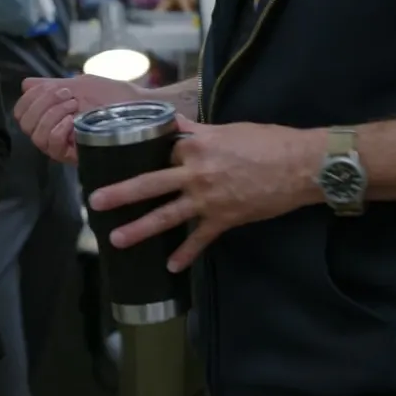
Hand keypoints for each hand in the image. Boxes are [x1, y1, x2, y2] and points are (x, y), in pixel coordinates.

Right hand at [15, 74, 142, 164]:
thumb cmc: (113, 95)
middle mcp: (53, 131)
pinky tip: (73, 121)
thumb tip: (26, 84)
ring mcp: (64, 145)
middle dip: (42, 103)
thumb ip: (53, 84)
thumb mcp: (81, 84)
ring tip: (74, 105)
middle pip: (24, 123)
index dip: (30, 99)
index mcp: (51, 114)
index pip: (21, 112)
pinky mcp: (75, 156)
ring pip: (36, 136)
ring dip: (52, 114)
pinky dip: (59, 129)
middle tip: (69, 95)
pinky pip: (53, 145)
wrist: (138, 106)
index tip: (55, 87)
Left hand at [89, 120, 322, 271]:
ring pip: (166, 216)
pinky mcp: (224, 218)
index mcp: (196, 143)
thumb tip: (182, 133)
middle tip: (94, 202)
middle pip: (149, 182)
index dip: (138, 151)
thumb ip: (201, 134)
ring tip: (117, 240)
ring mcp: (208, 198)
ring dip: (140, 229)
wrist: (301, 165)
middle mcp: (196, 171)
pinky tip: (171, 266)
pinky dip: (185, 254)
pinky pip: (199, 239)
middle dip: (120, 193)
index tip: (117, 156)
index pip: (158, 146)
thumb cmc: (269, 141)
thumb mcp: (229, 129)